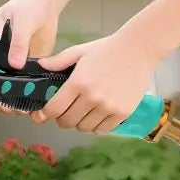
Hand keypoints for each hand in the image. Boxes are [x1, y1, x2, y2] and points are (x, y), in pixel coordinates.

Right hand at [0, 0, 60, 118]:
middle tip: (7, 107)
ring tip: (20, 108)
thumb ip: (19, 42)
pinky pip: (22, 84)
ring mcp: (10, 63)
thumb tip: (14, 64)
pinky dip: (26, 93)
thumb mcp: (23, 21)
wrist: (46, 5)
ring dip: (11, 98)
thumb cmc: (29, 7)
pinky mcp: (25, 68)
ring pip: (6, 86)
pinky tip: (32, 102)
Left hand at [34, 27, 162, 133]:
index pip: (54, 109)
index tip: (46, 112)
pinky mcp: (122, 113)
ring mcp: (108, 107)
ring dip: (79, 122)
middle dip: (62, 118)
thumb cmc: (108, 49)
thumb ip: (58, 61)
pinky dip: (96, 125)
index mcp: (78, 82)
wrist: (140, 49)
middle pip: (67, 122)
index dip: (45, 113)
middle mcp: (92, 97)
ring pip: (83, 128)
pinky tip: (97, 114)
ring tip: (83, 111)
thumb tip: (40, 66)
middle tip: (66, 110)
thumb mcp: (80, 51)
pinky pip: (102, 130)